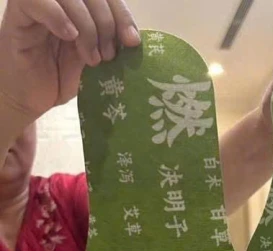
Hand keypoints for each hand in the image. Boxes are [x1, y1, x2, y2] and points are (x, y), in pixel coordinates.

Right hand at [0, 0, 139, 119]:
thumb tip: (132, 38)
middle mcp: (59, 1)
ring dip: (86, 25)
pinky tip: (69, 37)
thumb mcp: (90, 60)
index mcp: (78, 6)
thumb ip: (106, 42)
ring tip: (91, 57)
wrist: (26, 98)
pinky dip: (58, 16)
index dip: (121, 13)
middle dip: (106, 22)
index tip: (132, 41)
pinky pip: (36, 1)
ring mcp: (38, 4)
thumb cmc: (57, 79)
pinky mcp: (19, 15)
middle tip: (109, 54)